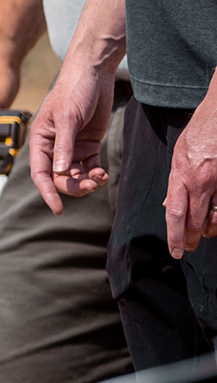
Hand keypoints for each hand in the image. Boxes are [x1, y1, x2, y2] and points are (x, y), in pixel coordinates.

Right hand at [28, 57, 115, 213]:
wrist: (94, 73)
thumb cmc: (74, 90)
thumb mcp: (67, 118)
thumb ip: (64, 145)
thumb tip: (61, 173)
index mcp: (40, 139)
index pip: (40, 172)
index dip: (47, 191)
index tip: (58, 209)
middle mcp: (53, 146)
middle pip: (60, 178)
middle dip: (74, 186)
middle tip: (92, 185)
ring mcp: (71, 147)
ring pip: (75, 176)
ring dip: (87, 182)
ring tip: (100, 177)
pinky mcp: (88, 145)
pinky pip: (89, 168)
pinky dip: (96, 175)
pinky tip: (103, 174)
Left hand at [165, 85, 216, 258]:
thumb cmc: (201, 131)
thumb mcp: (179, 153)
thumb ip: (175, 180)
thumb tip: (170, 205)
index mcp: (182, 172)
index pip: (175, 213)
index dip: (175, 236)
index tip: (176, 250)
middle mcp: (201, 180)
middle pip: (195, 221)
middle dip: (191, 239)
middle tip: (188, 248)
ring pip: (215, 219)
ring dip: (209, 229)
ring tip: (203, 231)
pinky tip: (216, 217)